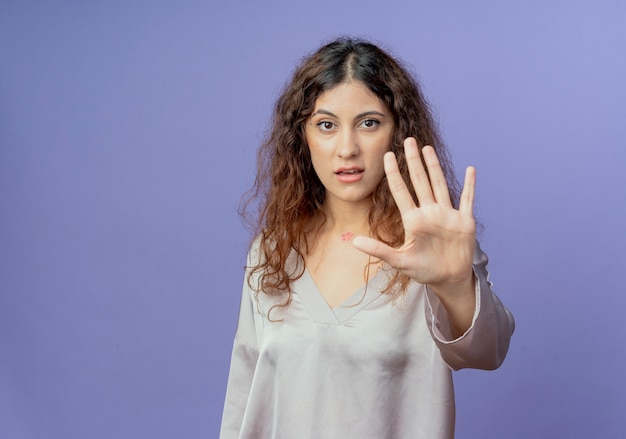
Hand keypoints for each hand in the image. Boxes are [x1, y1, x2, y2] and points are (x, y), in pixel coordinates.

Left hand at [353, 137, 476, 303]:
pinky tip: (470, 170)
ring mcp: (447, 215)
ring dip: (434, 167)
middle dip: (413, 161)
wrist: (448, 279)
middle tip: (408, 140)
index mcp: (413, 220)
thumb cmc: (423, 270)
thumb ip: (378, 250)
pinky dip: (470, 186)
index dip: (394, 173)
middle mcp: (429, 213)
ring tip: (427, 148)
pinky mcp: (464, 221)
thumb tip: (353, 242)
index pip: (401, 191)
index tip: (387, 155)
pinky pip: (468, 200)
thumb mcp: (399, 261)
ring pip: (440, 185)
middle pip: (420, 181)